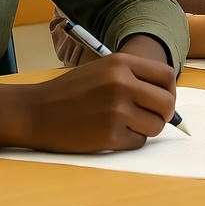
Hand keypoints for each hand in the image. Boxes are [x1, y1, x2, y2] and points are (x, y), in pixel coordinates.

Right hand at [0, 52, 177, 152]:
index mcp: (121, 63)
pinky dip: (129, 141)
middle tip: (151, 117)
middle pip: (166, 103)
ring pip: (155, 126)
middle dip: (163, 114)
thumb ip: (134, 77)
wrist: (35, 112)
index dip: (169, 90)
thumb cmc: (71, 92)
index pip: (167, 76)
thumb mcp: (103, 70)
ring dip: (146, 129)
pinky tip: (111, 133)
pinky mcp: (109, 135)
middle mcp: (121, 84)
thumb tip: (167, 97)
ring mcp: (116, 110)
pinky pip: (138, 142)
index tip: (162, 99)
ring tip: (127, 125)